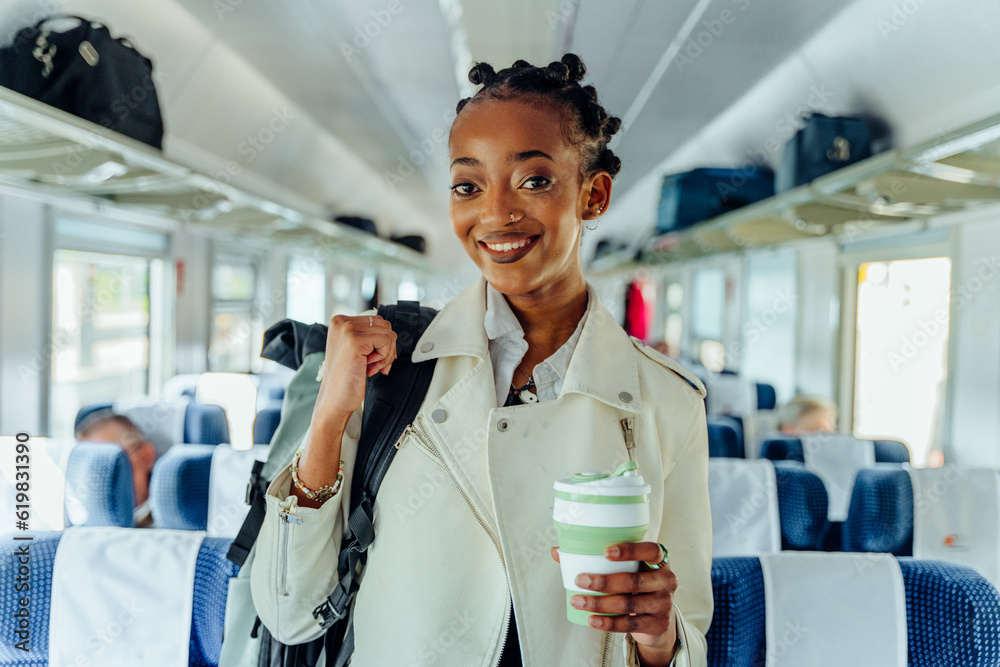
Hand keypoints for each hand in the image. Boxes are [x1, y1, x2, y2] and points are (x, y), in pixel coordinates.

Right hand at [314, 313, 397, 427]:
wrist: (334, 401)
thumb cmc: (346, 379)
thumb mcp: (355, 349)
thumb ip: (367, 336)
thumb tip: (391, 332)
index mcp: (340, 321)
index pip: (377, 321)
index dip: (380, 343)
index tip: (369, 360)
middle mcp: (341, 321)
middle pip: (385, 325)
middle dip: (386, 348)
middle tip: (372, 365)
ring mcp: (347, 329)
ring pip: (389, 333)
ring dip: (385, 354)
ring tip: (369, 367)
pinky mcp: (354, 340)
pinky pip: (387, 341)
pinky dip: (384, 358)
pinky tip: (368, 368)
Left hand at [551, 543, 677, 665]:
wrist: (658, 617)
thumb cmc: (637, 583)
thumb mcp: (627, 569)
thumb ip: (596, 557)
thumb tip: (557, 551)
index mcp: (659, 560)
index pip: (651, 550)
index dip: (630, 550)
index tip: (606, 552)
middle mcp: (666, 580)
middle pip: (634, 580)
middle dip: (603, 581)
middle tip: (580, 580)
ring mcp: (664, 604)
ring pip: (628, 604)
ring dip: (599, 603)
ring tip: (578, 600)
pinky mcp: (657, 624)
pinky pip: (629, 624)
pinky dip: (608, 623)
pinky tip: (591, 619)